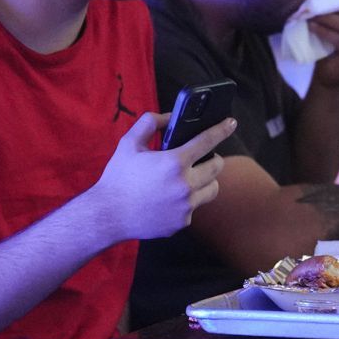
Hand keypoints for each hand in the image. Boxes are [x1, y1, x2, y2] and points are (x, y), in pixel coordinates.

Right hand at [93, 111, 233, 241]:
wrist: (107, 216)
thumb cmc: (117, 177)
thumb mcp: (129, 144)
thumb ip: (150, 123)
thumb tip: (170, 117)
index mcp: (173, 162)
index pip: (207, 141)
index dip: (222, 129)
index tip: (231, 123)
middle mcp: (185, 184)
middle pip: (217, 166)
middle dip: (212, 158)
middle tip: (202, 157)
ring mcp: (185, 206)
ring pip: (212, 188)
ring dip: (206, 180)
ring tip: (190, 177)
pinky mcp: (182, 222)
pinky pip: (195, 206)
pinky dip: (188, 200)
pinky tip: (172, 198)